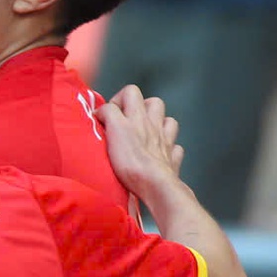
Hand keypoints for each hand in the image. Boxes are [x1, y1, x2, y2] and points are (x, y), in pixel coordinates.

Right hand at [100, 85, 184, 202]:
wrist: (153, 184)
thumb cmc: (130, 160)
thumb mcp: (113, 131)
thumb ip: (108, 115)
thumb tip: (101, 111)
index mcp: (138, 116)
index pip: (128, 92)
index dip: (114, 103)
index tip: (103, 119)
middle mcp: (154, 124)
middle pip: (153, 102)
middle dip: (140, 107)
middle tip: (126, 121)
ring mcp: (166, 141)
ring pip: (169, 121)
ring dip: (158, 123)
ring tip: (145, 132)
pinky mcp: (172, 158)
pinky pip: (175, 147)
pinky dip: (168, 147)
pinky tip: (158, 152)